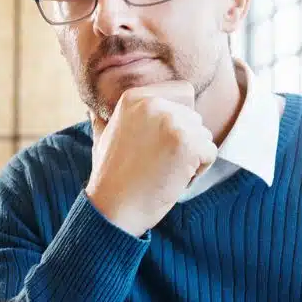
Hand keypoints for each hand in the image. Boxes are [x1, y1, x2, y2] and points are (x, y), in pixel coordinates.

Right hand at [86, 80, 217, 236]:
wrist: (114, 207)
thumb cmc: (110, 177)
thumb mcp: (103, 138)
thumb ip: (105, 119)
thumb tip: (91, 110)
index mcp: (135, 97)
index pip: (182, 94)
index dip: (178, 121)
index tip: (158, 144)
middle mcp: (153, 103)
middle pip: (194, 117)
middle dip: (185, 142)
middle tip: (158, 163)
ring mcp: (171, 122)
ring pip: (204, 135)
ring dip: (192, 157)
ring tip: (164, 171)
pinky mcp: (187, 143)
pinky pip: (210, 152)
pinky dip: (199, 171)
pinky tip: (174, 179)